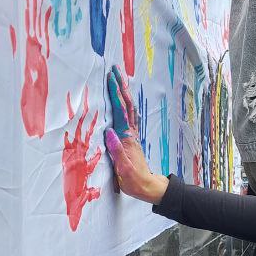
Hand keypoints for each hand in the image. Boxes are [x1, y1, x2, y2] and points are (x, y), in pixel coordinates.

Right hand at [104, 66, 167, 203]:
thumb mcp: (123, 169)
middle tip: (115, 69)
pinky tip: (124, 100)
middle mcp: (130, 132)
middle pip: (126, 104)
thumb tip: (109, 132)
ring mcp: (131, 134)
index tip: (110, 77)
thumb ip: (116, 151)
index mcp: (126, 137)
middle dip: (120, 85)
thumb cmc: (133, 180)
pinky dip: (126, 104)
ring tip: (119, 78)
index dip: (115, 93)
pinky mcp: (131, 138)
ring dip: (124, 92)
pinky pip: (129, 116)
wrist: (146, 186)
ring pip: (129, 108)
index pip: (120, 110)